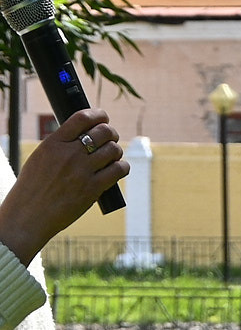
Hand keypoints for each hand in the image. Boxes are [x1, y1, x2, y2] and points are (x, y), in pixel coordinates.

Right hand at [0, 108, 126, 267]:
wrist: (29, 215)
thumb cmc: (34, 187)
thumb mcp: (40, 158)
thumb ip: (61, 145)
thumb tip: (84, 134)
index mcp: (53, 144)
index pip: (81, 118)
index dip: (98, 115)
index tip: (103, 117)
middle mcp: (68, 154)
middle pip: (103, 132)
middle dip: (111, 133)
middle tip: (110, 139)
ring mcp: (82, 171)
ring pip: (113, 149)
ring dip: (116, 151)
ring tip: (111, 156)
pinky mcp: (93, 188)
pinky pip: (119, 169)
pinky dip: (122, 167)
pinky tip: (117, 169)